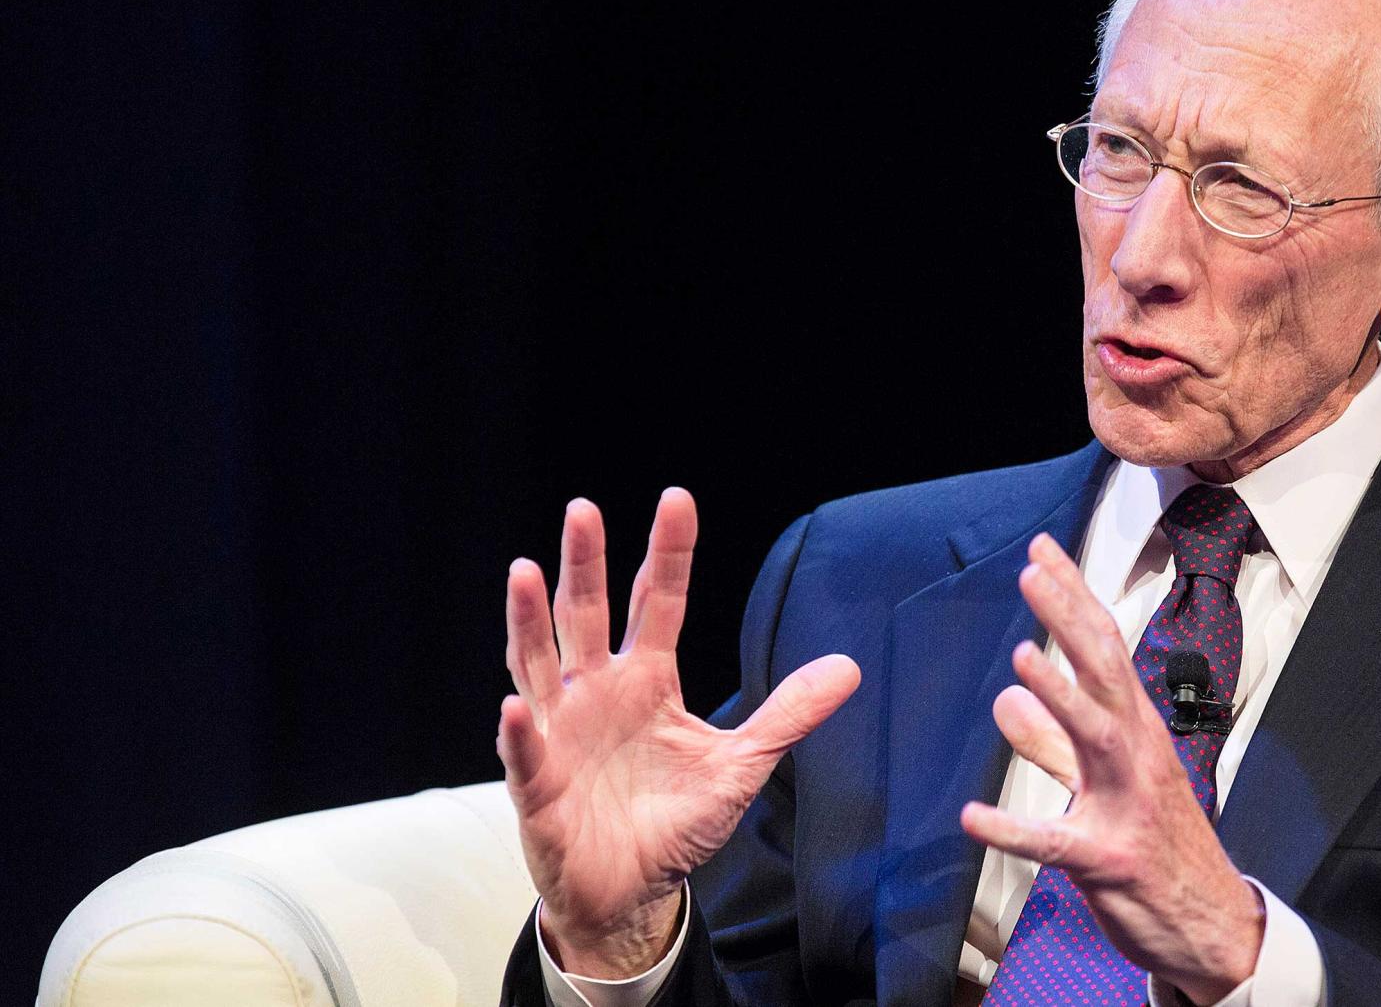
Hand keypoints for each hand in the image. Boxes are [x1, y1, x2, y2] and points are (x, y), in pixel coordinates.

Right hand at [495, 489, 859, 976]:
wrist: (632, 893)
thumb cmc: (675, 823)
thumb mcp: (742, 765)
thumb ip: (788, 713)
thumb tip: (849, 666)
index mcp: (647, 680)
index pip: (656, 602)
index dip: (667, 554)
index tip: (677, 499)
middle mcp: (596, 691)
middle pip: (586, 614)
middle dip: (585, 563)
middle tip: (584, 509)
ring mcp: (561, 732)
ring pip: (537, 663)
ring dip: (529, 620)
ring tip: (525, 571)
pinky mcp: (538, 786)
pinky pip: (527, 753)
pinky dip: (521, 730)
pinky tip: (519, 704)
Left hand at [960, 534, 1263, 1004]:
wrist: (1210, 927)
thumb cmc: (1158, 849)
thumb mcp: (1102, 784)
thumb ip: (1051, 743)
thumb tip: (1007, 699)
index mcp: (1135, 732)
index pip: (1103, 650)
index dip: (1073, 599)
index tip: (1042, 552)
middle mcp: (1137, 756)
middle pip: (1105, 674)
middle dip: (1070, 621)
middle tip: (1033, 572)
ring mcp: (1126, 807)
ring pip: (1094, 740)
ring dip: (1061, 697)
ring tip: (1022, 659)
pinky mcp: (1107, 862)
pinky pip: (1055, 843)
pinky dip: (1013, 830)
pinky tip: (973, 819)